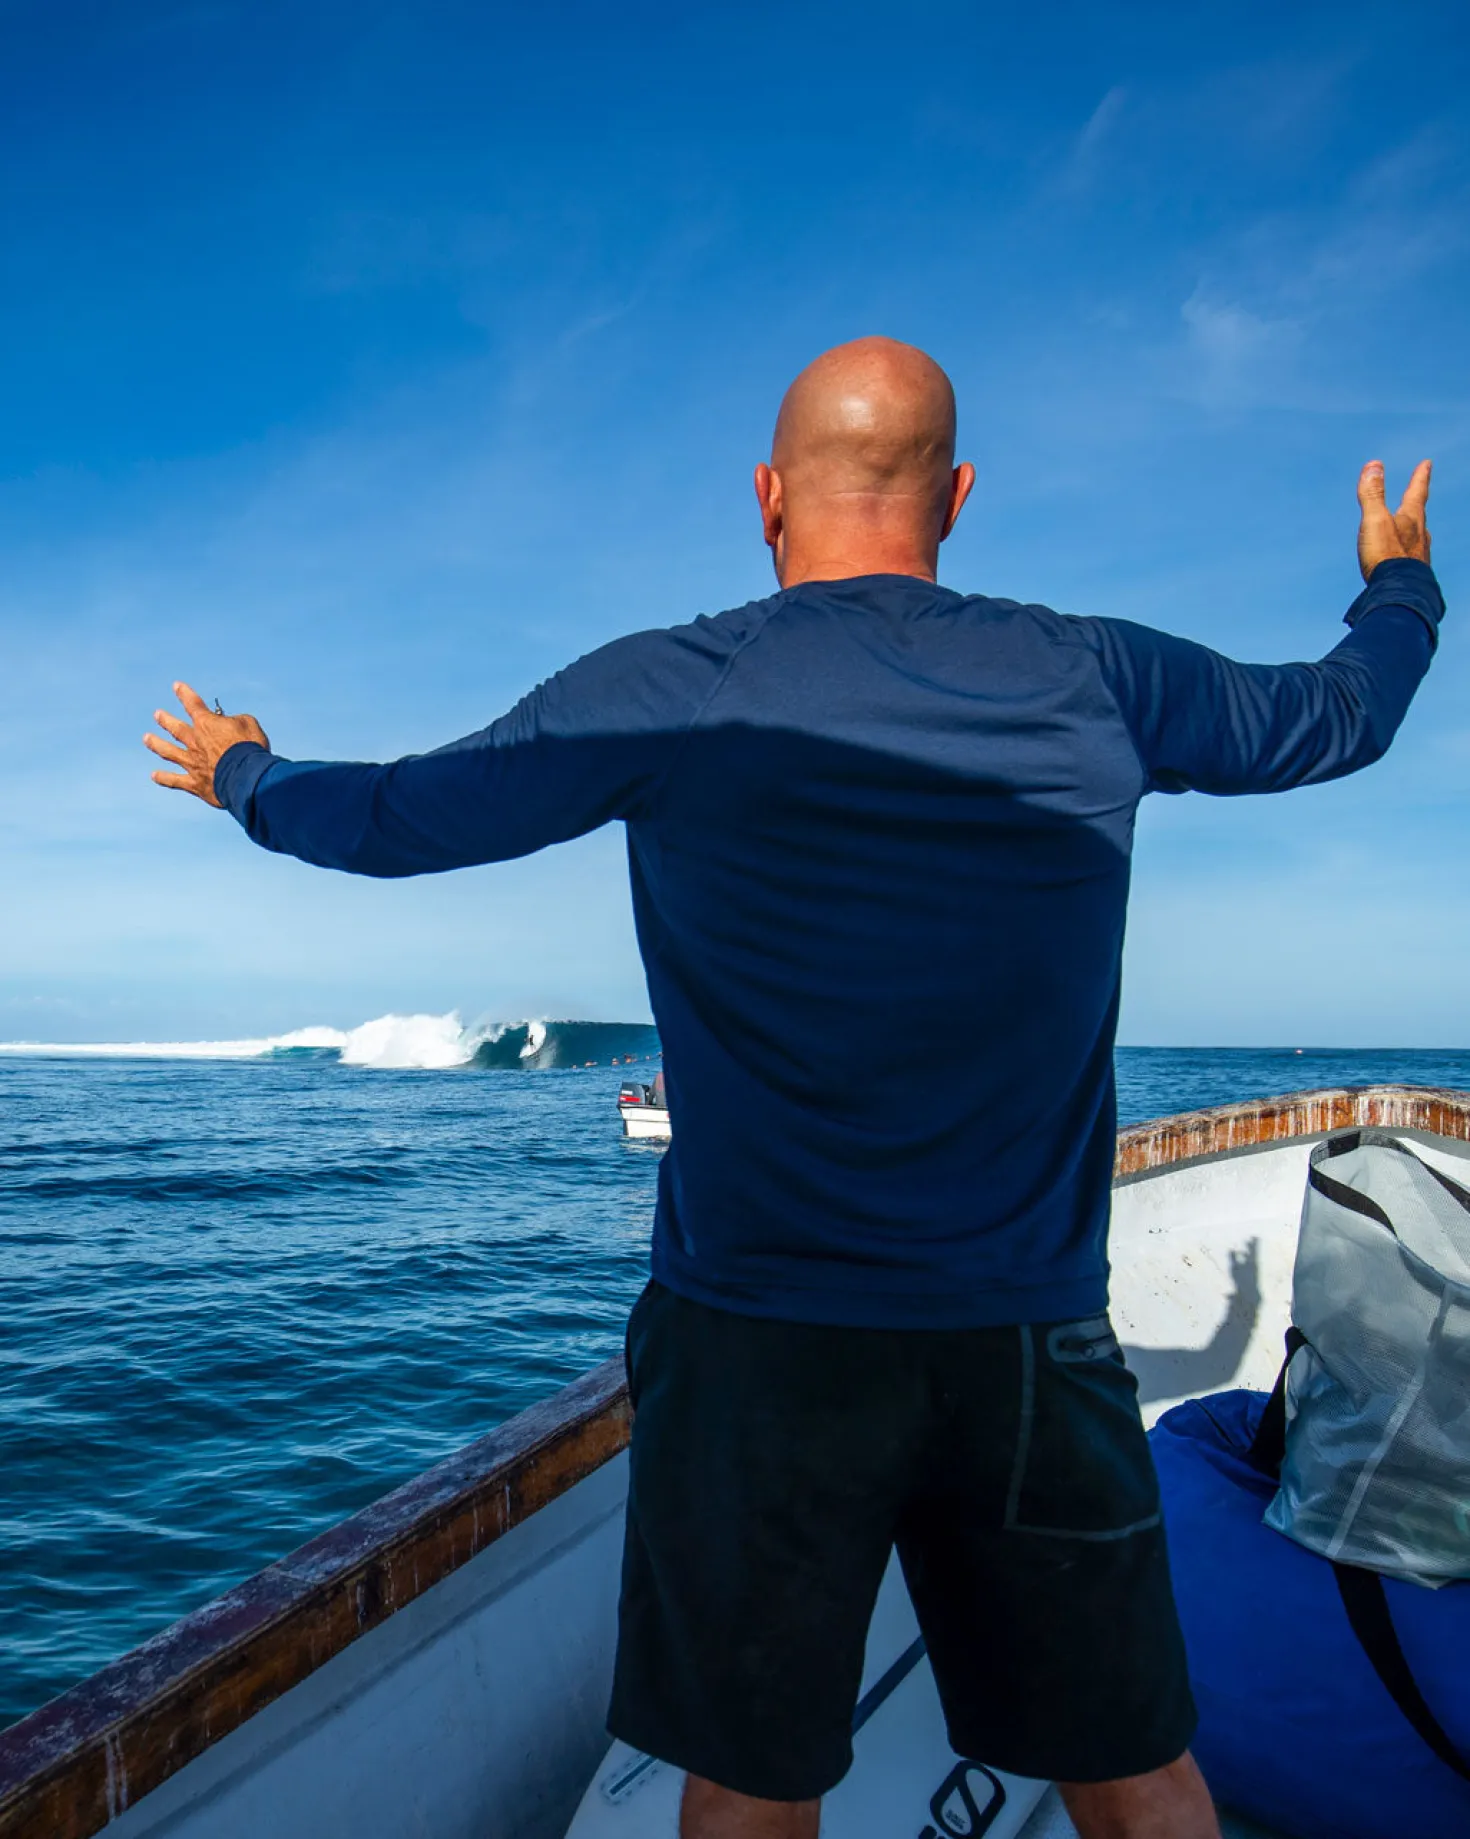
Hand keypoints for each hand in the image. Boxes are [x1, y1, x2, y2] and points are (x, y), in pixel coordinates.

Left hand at [145, 681, 269, 807]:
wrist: (246, 776)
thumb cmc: (250, 747)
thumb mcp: (249, 724)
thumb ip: (236, 721)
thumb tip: (231, 724)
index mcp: (207, 725)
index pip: (193, 705)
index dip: (184, 694)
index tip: (176, 686)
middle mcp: (195, 742)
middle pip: (176, 729)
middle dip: (166, 720)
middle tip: (157, 715)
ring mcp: (192, 763)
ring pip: (169, 752)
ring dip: (157, 745)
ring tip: (146, 739)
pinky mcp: (195, 783)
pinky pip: (175, 780)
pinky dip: (164, 778)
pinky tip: (153, 776)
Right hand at [1357, 458, 1431, 581]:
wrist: (1399, 592)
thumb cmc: (1386, 555)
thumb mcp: (1374, 520)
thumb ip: (1373, 494)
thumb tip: (1374, 464)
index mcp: (1411, 520)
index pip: (1417, 492)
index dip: (1420, 477)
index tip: (1427, 464)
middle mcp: (1420, 536)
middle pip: (1420, 515)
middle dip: (1417, 504)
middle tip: (1419, 496)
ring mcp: (1419, 556)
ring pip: (1419, 538)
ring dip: (1414, 531)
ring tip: (1415, 530)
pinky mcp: (1413, 575)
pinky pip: (1412, 559)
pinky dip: (1408, 554)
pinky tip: (1405, 561)